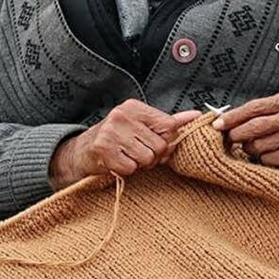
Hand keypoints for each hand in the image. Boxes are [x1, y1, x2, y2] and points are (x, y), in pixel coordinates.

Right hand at [50, 99, 200, 189]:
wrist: (81, 151)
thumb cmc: (117, 139)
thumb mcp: (141, 126)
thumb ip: (169, 122)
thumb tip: (197, 116)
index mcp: (134, 107)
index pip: (169, 126)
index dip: (166, 141)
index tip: (153, 144)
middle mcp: (122, 116)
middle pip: (160, 146)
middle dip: (152, 156)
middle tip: (137, 153)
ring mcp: (111, 132)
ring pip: (147, 159)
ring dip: (139, 164)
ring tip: (126, 157)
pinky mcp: (103, 149)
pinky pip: (130, 168)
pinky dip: (125, 171)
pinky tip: (116, 162)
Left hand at [211, 92, 278, 173]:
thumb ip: (256, 112)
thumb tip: (224, 120)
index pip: (253, 108)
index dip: (232, 117)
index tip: (217, 124)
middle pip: (253, 128)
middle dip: (236, 135)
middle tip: (230, 138)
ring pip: (257, 147)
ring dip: (250, 149)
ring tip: (256, 145)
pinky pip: (267, 160)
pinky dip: (263, 159)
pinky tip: (270, 154)